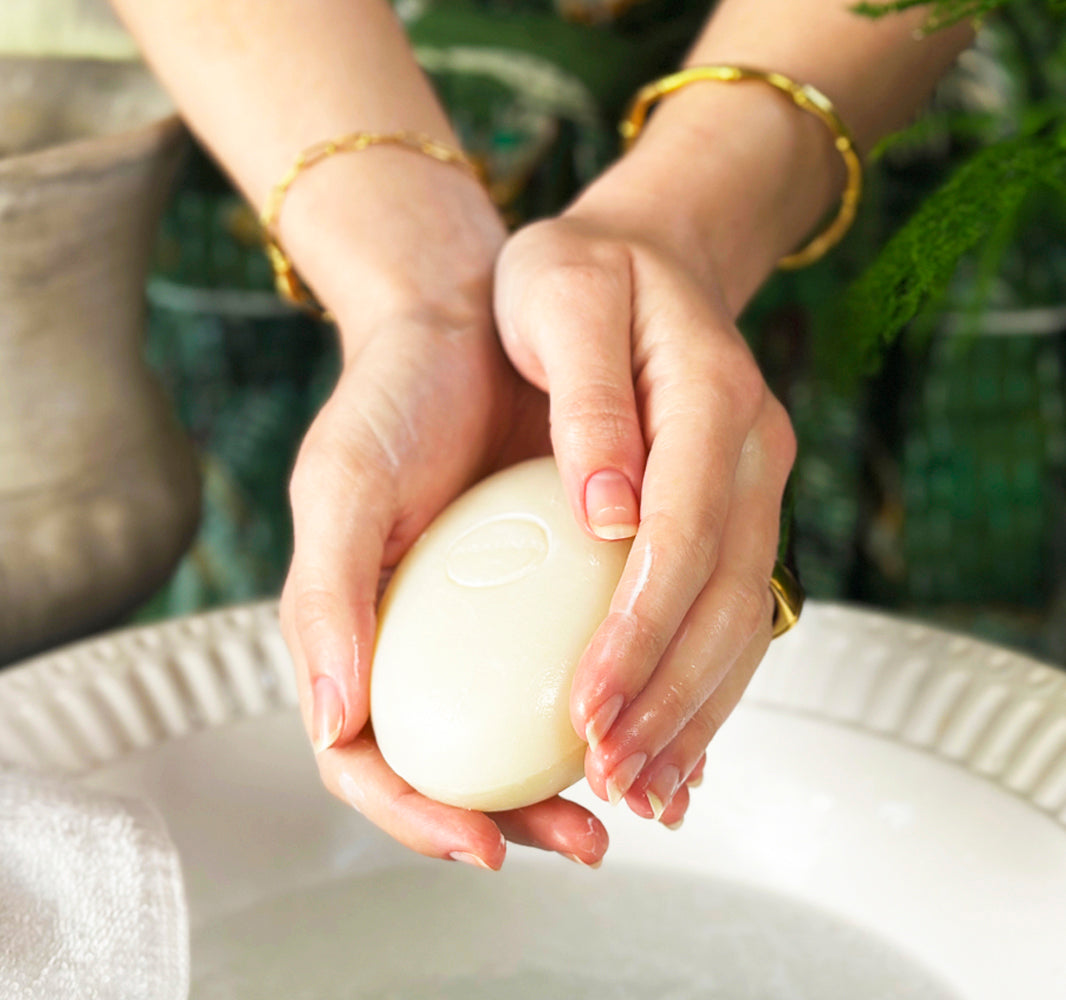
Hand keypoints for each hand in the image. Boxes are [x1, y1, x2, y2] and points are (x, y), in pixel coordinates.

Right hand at [278, 199, 609, 866]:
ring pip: (517, 736)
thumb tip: (332, 720)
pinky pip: (568, 669)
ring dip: (566, 782)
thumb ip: (327, 598)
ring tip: (630, 796)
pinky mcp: (543, 597)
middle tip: (585, 837)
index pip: (367, 762)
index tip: (484, 843)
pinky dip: (604, 706)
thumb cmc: (389, 405)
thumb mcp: (344, 488)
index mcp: (355, 638)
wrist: (465, 333)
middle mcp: (417, 645)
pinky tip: (649, 717)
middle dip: (513, 821)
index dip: (418, 817)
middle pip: (453, 770)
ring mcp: (483, 626)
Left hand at [494, 199, 795, 826]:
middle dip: (668, 696)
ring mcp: (750, 485)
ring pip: (741, 621)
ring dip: (694, 713)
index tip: (591, 705)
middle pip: (724, 597)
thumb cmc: (578, 271)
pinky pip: (732, 614)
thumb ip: (587, 401)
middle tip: (610, 773)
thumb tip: (606, 516)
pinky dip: (705, 688)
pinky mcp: (732, 513)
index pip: (682, 535)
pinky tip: (673, 745)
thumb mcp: (560, 295)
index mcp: (709, 392)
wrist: (636, 254)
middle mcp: (747, 449)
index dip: (640, 631)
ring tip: (643, 788)